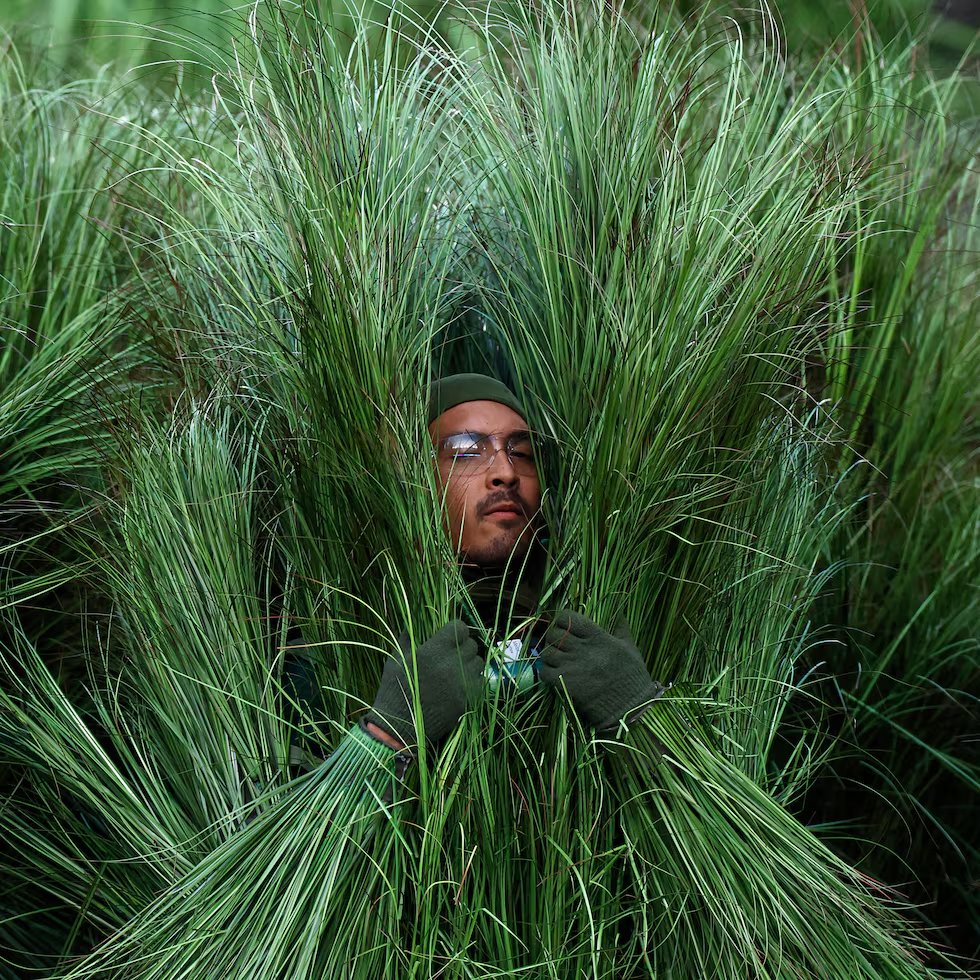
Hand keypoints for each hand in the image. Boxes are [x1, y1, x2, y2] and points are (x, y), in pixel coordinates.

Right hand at [365, 620, 482, 749]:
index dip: (456, 630)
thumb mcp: (395, 661)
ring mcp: (462, 683)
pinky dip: (473, 680)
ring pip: (478, 662)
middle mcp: (451, 665)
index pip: (459, 628)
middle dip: (463, 646)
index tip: (450, 635)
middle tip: (453, 653)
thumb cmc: (394, 691)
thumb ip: (405, 640)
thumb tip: (410, 626)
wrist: (399, 727)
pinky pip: (480, 682)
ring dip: (470, 662)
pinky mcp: (468, 700)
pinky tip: (460, 684)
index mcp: (433, 652)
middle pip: (471, 644)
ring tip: (457, 668)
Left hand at [539, 610, 663, 730]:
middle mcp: (582, 648)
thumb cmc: (632, 676)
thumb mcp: (630, 648)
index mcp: (597, 636)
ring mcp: (572, 665)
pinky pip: (544, 672)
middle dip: (553, 637)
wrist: (630, 706)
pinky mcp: (565, 683)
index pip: (568, 617)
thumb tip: (619, 614)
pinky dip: (546, 672)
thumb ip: (621, 629)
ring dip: (549, 655)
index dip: (562, 620)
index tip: (565, 626)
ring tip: (557, 660)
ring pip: (546, 652)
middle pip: (554, 633)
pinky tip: (555, 674)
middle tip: (559, 644)